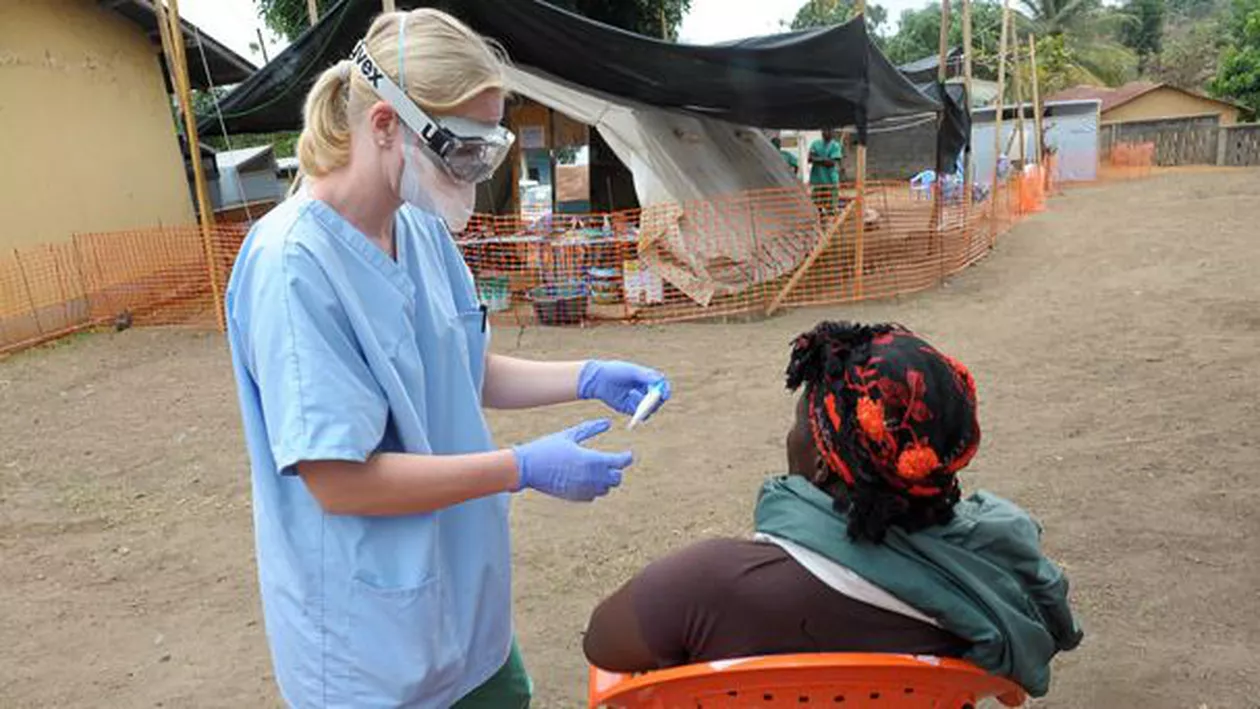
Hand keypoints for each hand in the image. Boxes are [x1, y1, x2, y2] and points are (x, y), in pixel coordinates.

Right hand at [512, 420, 632, 501]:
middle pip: (617, 478)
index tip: (627, 454)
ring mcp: (584, 489)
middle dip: (615, 469)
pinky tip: (585, 478)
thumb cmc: (548, 448)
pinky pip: (593, 495)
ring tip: (595, 469)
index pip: (620, 462)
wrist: (526, 468)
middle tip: (610, 461)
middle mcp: (592, 477)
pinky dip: (593, 488)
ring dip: (605, 480)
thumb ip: (590, 428)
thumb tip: (607, 422)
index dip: (626, 457)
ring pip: (606, 488)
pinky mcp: (575, 497)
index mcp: (593, 460)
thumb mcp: (569, 435)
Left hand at [577, 360, 671, 417]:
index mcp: (647, 379)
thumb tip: (661, 379)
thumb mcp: (631, 371)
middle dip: (656, 401)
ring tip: (633, 394)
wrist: (597, 380)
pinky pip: (639, 415)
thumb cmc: (615, 371)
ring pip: (650, 409)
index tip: (664, 394)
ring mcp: (637, 400)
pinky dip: (638, 413)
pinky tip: (631, 403)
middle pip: (658, 399)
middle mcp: (644, 390)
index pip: (662, 386)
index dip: (665, 390)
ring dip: (646, 406)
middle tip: (651, 400)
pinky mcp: (629, 409)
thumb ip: (646, 375)